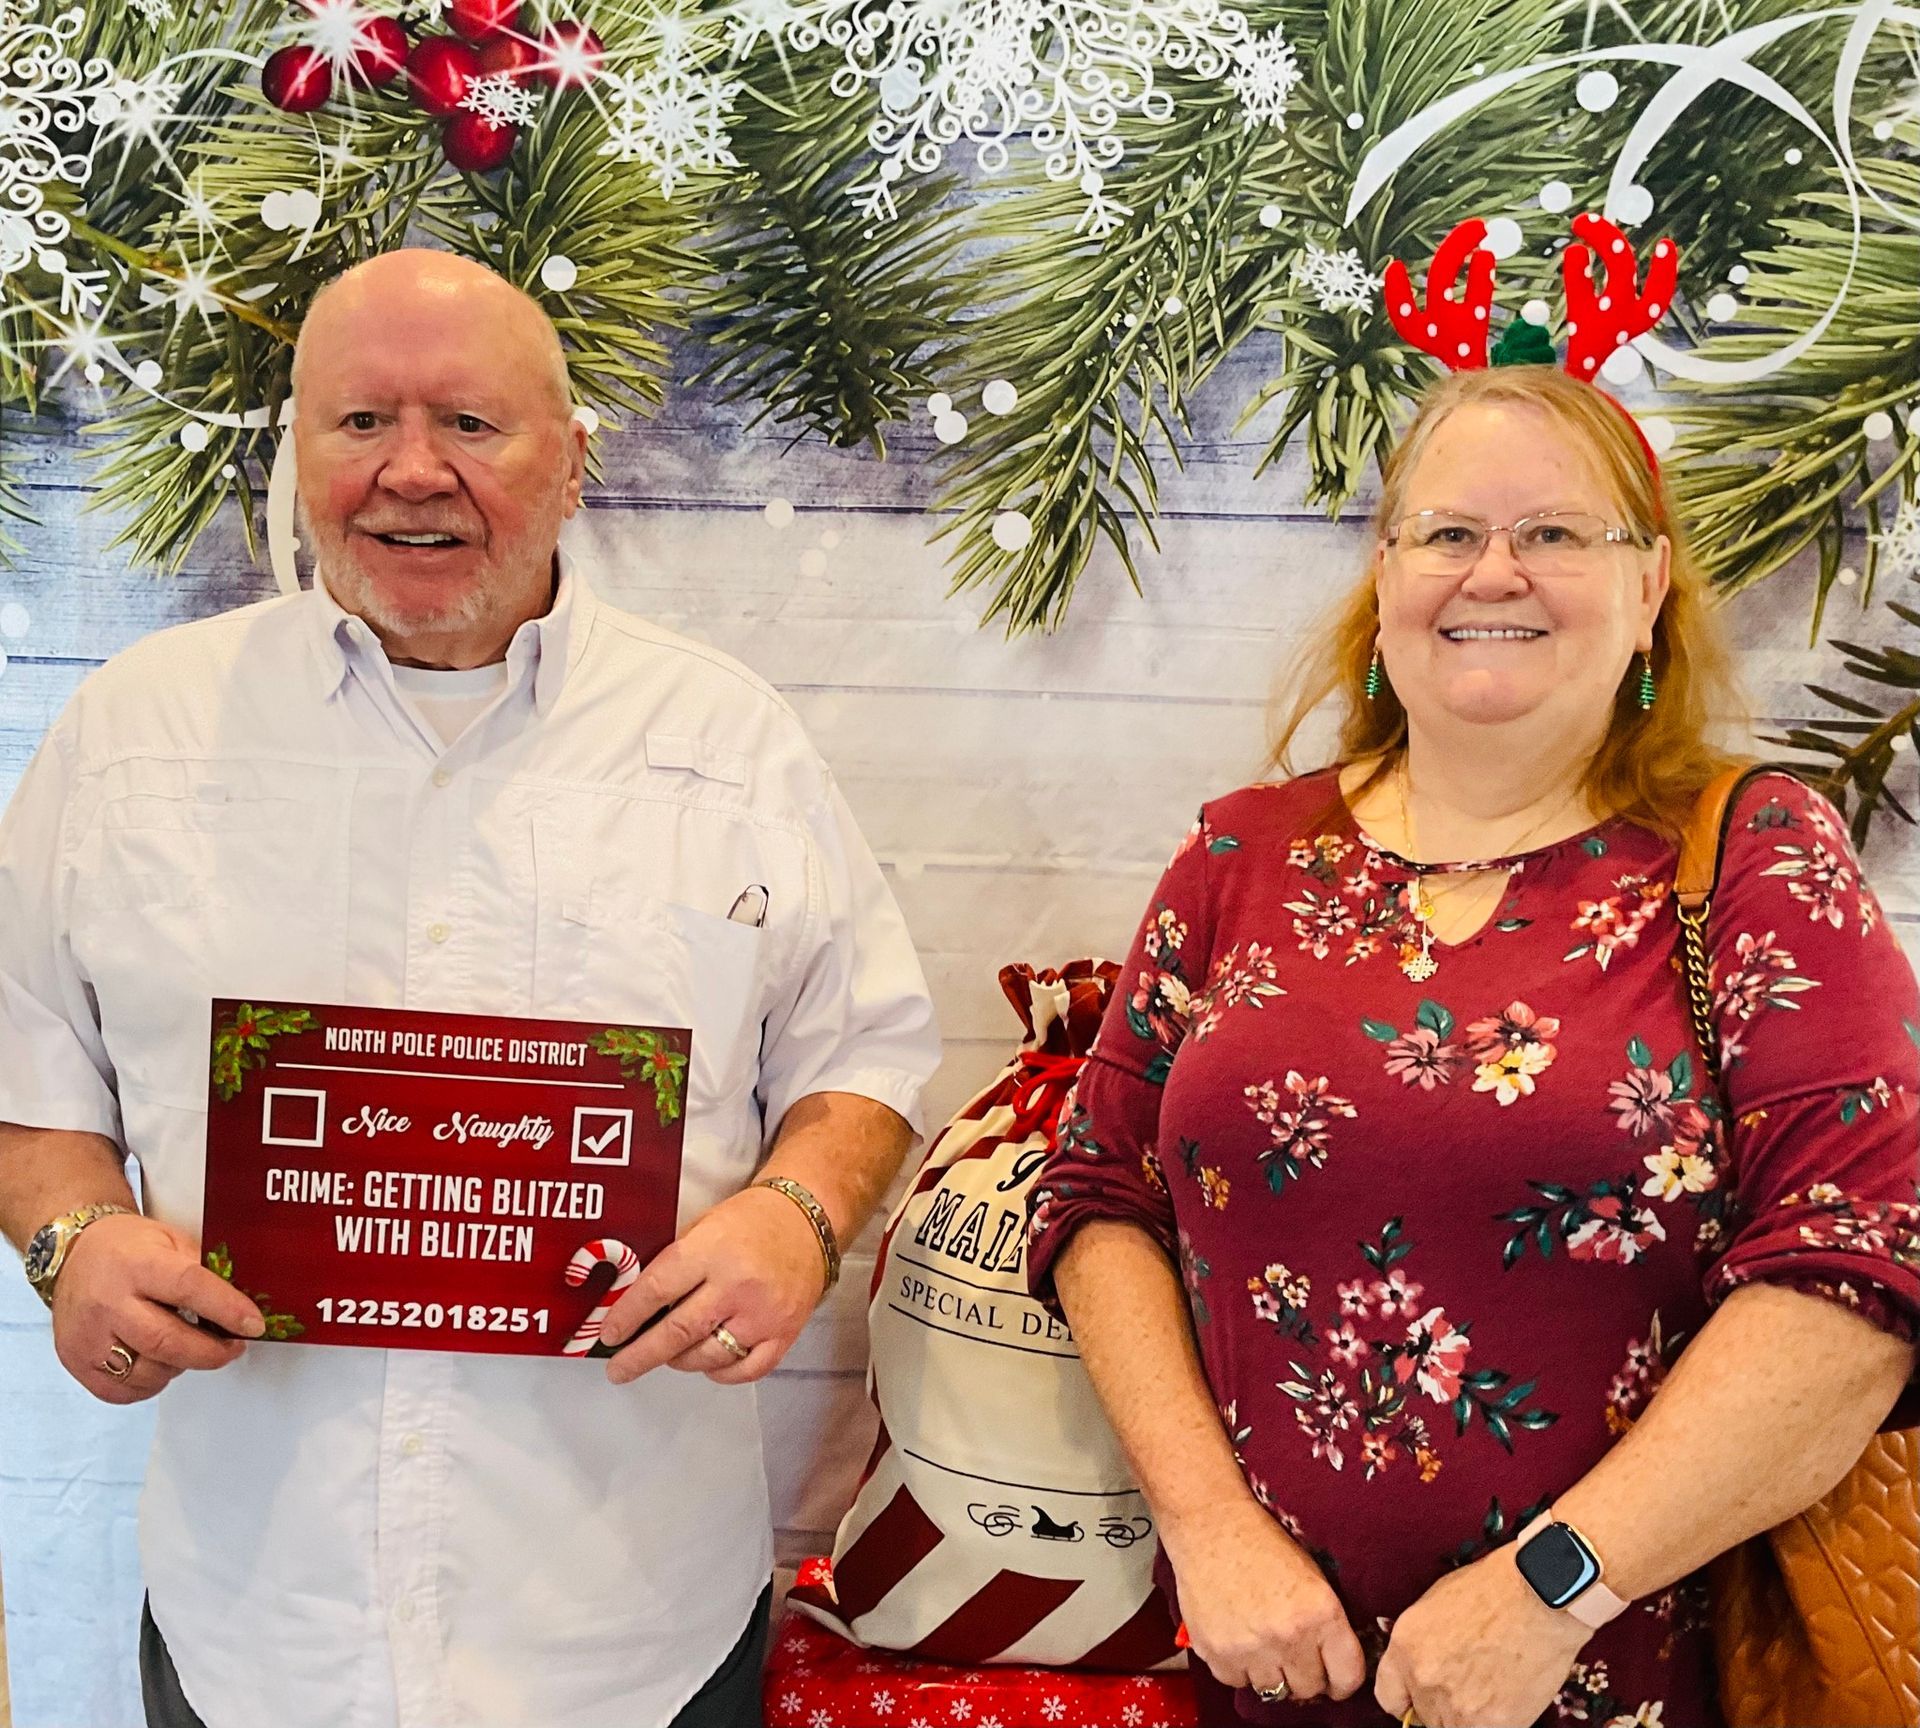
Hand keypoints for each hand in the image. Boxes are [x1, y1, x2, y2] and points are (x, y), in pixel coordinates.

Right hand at [52, 1214, 265, 1405]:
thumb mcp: (170, 1240)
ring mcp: (88, 1336)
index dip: (227, 1309)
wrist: (72, 1255)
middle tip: (233, 1347)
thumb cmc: (124, 1248)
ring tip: (190, 1348)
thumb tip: (242, 1299)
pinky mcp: (76, 1361)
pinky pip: (122, 1390)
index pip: (189, 1288)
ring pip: (148, 1371)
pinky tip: (159, 1362)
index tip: (253, 1324)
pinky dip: (151, 1383)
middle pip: (167, 1341)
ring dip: (181, 1366)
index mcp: (137, 1265)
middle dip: (211, 1352)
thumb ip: (204, 1268)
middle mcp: (109, 1303)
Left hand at [597, 1185, 827, 1386]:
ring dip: (680, 1361)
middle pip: (678, 1332)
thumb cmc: (753, 1220)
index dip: (627, 1316)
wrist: (809, 1219)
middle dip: (640, 1355)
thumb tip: (636, 1306)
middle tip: (619, 1368)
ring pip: (708, 1357)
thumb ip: (675, 1264)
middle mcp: (737, 1285)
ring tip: (669, 1354)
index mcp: (713, 1250)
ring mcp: (763, 1313)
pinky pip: (745, 1370)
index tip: (610, 1333)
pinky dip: (720, 1373)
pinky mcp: (785, 1332)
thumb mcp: (704, 1225)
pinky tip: (707, 1363)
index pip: (658, 1290)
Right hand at [1161, 1494, 1366, 1704]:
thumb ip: (1327, 1625)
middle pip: (1309, 1690)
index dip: (1341, 1681)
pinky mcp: (1216, 1652)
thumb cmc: (1262, 1544)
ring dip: (1270, 1672)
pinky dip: (1237, 1667)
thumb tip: (1333, 1669)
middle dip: (1303, 1674)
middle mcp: (1288, 1635)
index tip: (1332, 1677)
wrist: (1210, 1524)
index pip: (1347, 1677)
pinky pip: (1237, 1682)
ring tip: (1260, 1640)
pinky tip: (1236, 1637)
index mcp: (1321, 1612)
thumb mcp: (1312, 1577)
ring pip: (1273, 1691)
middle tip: (1291, 1652)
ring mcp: (1251, 1647)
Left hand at [1375, 1548, 1588, 1727]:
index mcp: (1404, 1646)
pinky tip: (1509, 1694)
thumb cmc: (1492, 1589)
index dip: (1409, 1699)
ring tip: (1491, 1685)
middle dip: (1443, 1704)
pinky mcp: (1493, 1723)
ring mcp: (1457, 1706)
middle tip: (1469, 1682)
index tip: (1421, 1698)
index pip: (1389, 1697)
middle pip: (1425, 1716)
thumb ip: (1421, 1646)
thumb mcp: (1436, 1606)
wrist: (1540, 1594)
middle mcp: (1423, 1678)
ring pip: (1454, 1727)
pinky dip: (1497, 1720)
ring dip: (1469, 1716)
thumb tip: (1420, 1670)